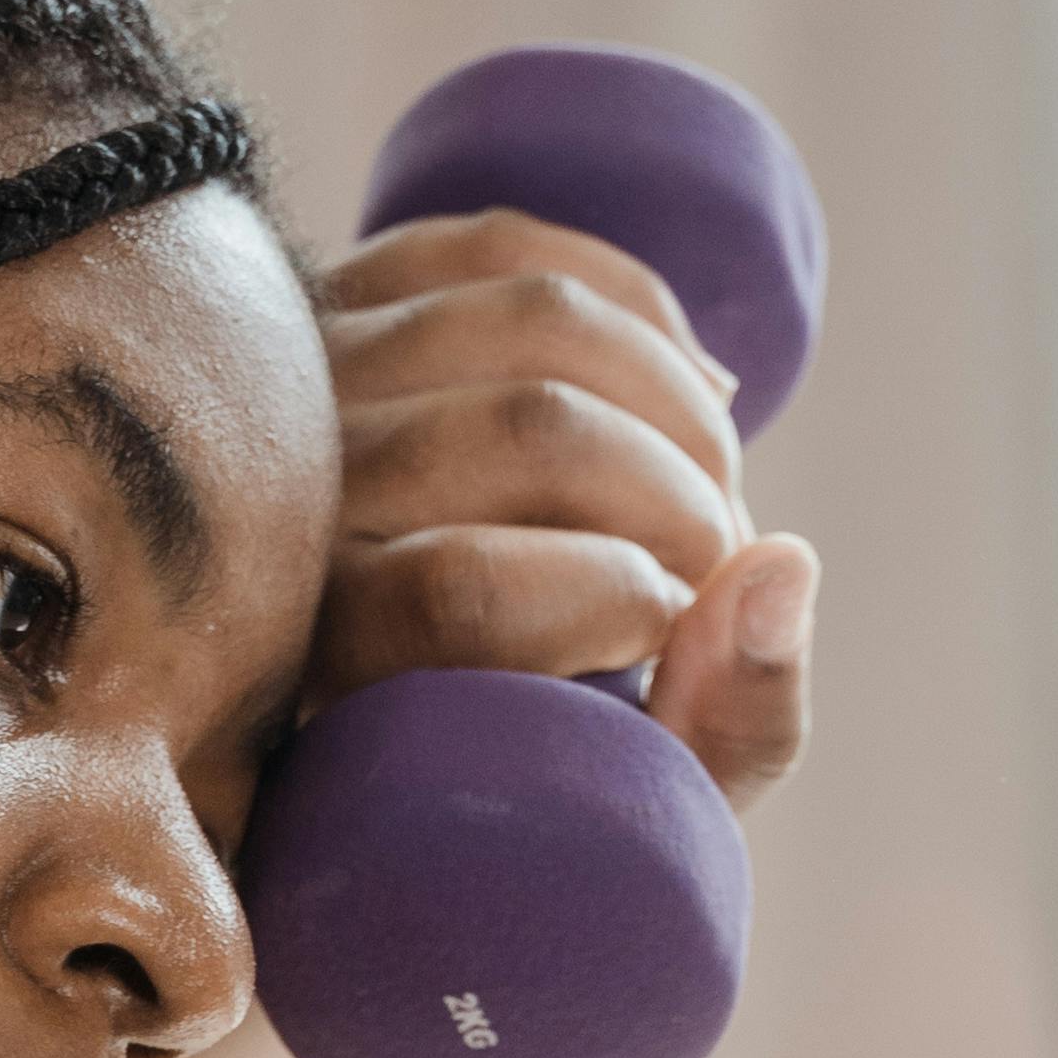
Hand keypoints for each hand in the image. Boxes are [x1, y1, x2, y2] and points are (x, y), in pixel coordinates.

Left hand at [307, 206, 818, 809]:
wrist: (334, 725)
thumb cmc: (497, 774)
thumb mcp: (622, 810)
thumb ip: (731, 730)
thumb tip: (781, 563)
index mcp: (299, 651)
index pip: (468, 585)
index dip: (629, 594)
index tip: (671, 630)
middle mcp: (276, 495)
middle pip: (530, 431)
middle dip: (681, 496)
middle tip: (710, 564)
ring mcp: (298, 375)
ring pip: (537, 318)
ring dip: (678, 401)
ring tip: (704, 490)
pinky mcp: (333, 292)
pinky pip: (507, 247)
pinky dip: (633, 306)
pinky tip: (687, 393)